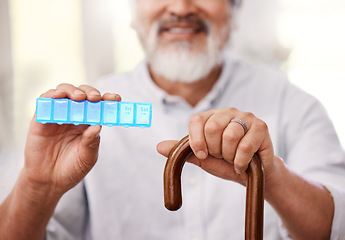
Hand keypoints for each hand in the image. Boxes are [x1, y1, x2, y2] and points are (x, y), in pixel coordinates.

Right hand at [23, 84, 120, 194]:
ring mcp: (57, 115)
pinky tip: (58, 96)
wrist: (48, 182)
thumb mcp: (87, 158)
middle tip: (95, 98)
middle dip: (90, 92)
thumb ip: (92, 142)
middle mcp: (74, 116)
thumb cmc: (71, 169)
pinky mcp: (41, 119)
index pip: (99, 106)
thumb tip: (97, 126)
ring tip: (79, 98)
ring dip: (72, 90)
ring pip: (64, 92)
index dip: (108, 99)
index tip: (116, 99)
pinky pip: (45, 101)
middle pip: (82, 94)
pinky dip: (51, 95)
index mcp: (88, 123)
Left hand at [157, 107, 274, 185]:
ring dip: (229, 156)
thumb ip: (184, 151)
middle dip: (215, 150)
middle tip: (222, 156)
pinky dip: (240, 162)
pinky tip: (243, 165)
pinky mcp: (261, 127)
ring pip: (230, 136)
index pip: (196, 121)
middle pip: (212, 127)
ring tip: (234, 159)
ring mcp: (246, 117)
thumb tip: (158, 147)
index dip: (196, 141)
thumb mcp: (202, 158)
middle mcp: (228, 112)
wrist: (250, 175)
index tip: (203, 154)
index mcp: (212, 116)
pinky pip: (245, 146)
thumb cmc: (225, 163)